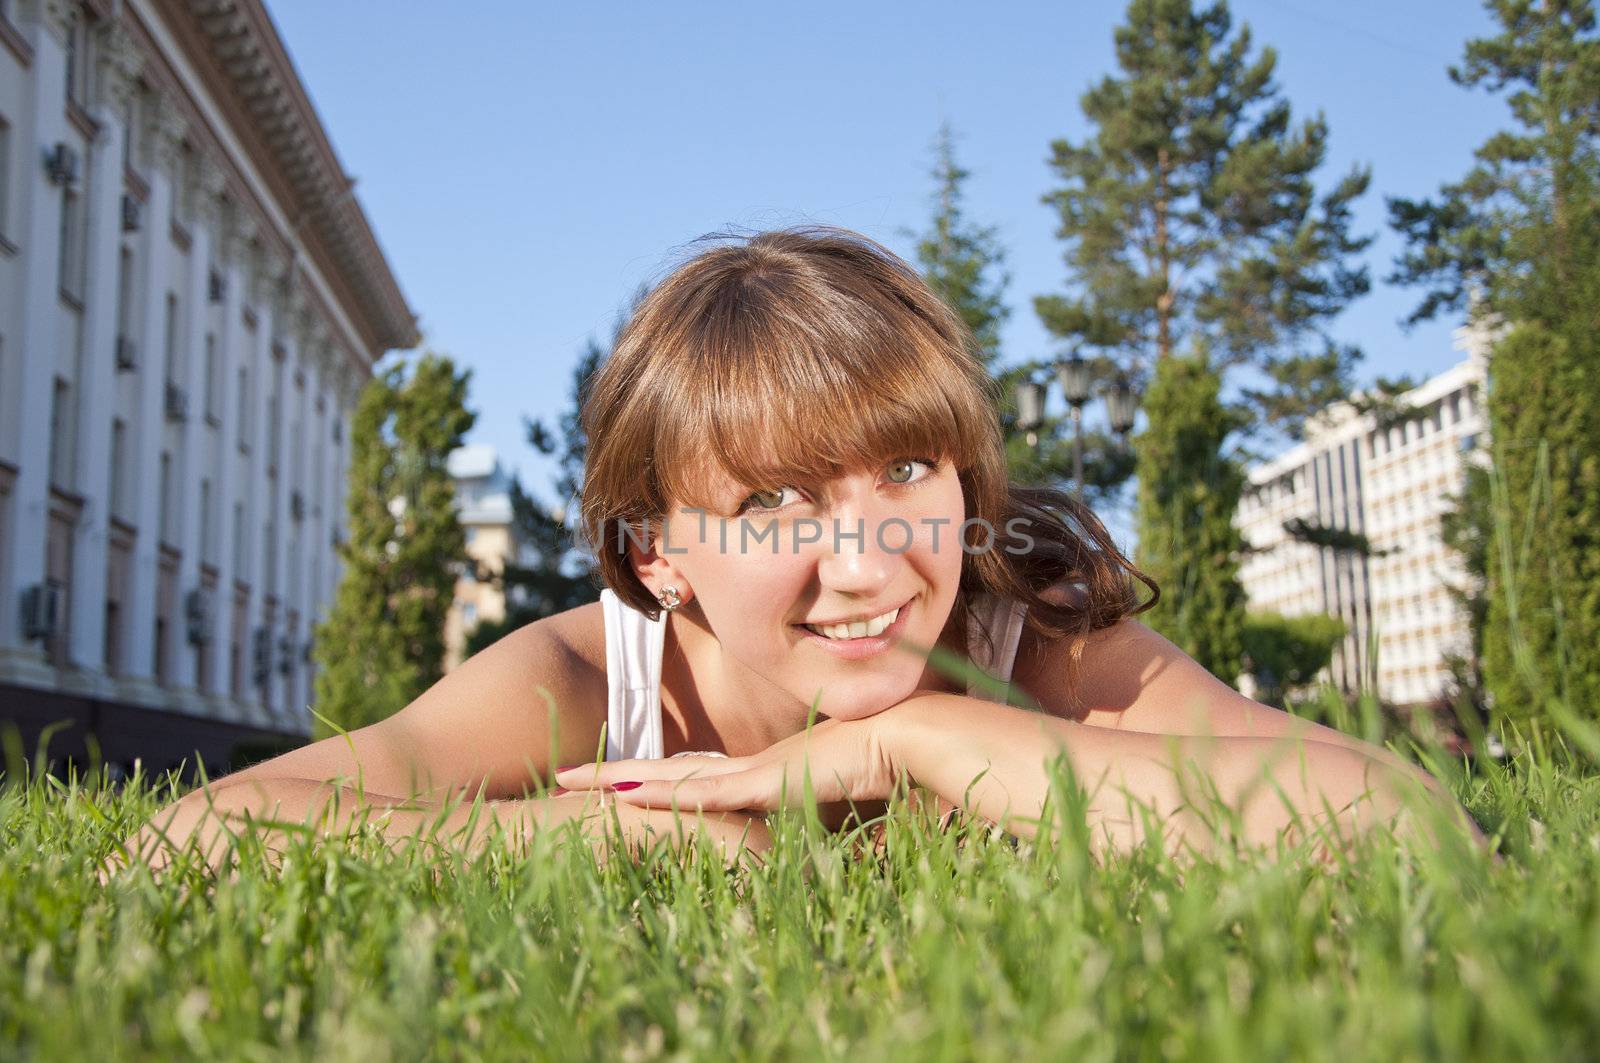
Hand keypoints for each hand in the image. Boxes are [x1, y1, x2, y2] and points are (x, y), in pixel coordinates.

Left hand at [553, 713, 903, 815]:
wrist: (918, 742)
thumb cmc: (900, 779)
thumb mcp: (860, 822)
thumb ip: (841, 845)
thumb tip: (843, 868)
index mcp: (772, 774)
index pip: (704, 778)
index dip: (664, 780)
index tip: (629, 782)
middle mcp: (753, 766)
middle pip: (670, 771)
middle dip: (617, 774)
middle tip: (566, 775)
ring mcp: (754, 769)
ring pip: (670, 776)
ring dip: (617, 779)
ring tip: (566, 780)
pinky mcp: (763, 779)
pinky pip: (700, 790)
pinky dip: (659, 793)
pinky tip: (620, 794)